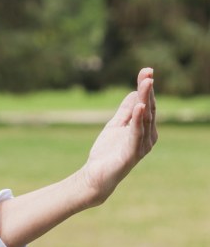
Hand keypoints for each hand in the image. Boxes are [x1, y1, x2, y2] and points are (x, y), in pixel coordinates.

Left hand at [80, 67, 157, 206]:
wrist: (96, 176)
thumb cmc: (108, 152)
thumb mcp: (115, 125)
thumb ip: (125, 111)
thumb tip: (135, 92)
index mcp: (144, 129)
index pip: (147, 104)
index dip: (146, 88)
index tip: (146, 70)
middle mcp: (148, 136)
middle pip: (149, 108)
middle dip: (148, 90)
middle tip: (148, 72)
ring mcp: (142, 145)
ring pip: (145, 118)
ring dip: (146, 100)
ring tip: (146, 83)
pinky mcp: (133, 153)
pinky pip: (137, 133)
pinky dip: (139, 119)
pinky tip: (140, 106)